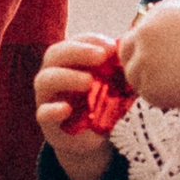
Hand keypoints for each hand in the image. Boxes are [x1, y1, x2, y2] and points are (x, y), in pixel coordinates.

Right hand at [34, 35, 120, 179]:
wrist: (89, 140)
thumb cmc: (101, 106)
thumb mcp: (112, 86)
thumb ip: (118, 72)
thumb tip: (136, 57)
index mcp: (69, 63)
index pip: (73, 42)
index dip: (90, 40)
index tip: (112, 46)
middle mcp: (54, 75)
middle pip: (55, 54)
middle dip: (78, 51)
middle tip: (101, 56)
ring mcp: (47, 97)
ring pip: (45, 80)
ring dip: (66, 77)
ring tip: (88, 82)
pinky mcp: (47, 121)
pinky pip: (43, 113)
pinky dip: (53, 110)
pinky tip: (66, 109)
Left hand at [119, 2, 179, 108]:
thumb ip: (171, 28)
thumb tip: (158, 45)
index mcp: (158, 13)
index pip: (137, 33)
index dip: (144, 48)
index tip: (156, 59)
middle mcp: (145, 33)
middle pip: (125, 53)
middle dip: (137, 64)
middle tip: (159, 77)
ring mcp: (144, 59)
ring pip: (135, 76)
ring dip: (151, 83)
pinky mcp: (149, 85)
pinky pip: (149, 95)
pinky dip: (164, 98)